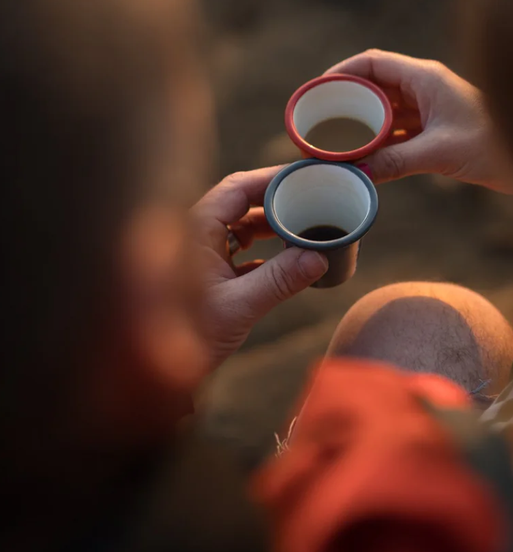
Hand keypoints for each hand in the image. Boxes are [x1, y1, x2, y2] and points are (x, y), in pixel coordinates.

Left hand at [191, 167, 326, 368]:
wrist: (154, 375)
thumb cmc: (185, 338)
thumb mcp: (239, 307)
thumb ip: (279, 280)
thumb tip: (318, 258)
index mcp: (194, 229)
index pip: (237, 188)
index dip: (272, 179)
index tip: (303, 177)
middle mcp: (194, 234)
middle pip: (240, 203)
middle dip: (277, 201)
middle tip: (312, 198)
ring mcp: (198, 253)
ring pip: (240, 226)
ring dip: (272, 226)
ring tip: (305, 227)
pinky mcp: (206, 273)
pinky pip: (239, 249)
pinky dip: (264, 248)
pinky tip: (288, 257)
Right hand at [325, 50, 512, 192]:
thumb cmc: (491, 146)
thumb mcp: (437, 153)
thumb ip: (395, 162)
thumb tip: (356, 173)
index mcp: (424, 78)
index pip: (372, 62)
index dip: (342, 71)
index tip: (319, 90)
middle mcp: (424, 88)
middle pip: (373, 84)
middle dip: (346, 100)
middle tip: (318, 118)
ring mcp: (428, 108)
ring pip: (383, 109)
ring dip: (360, 123)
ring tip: (333, 138)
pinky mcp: (433, 129)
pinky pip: (395, 129)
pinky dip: (377, 140)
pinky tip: (362, 155)